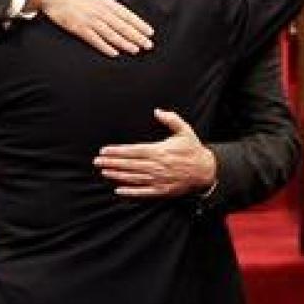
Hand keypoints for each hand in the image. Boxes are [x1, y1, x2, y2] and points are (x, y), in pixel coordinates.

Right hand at [31, 0, 153, 55]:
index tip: (149, 31)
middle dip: (137, 36)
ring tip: (136, 50)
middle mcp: (100, 12)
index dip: (139, 24)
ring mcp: (89, 21)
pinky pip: (95, 40)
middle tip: (148, 45)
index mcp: (104, 0)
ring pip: (111, 35)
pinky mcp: (79, 29)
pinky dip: (105, 47)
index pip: (126, 14)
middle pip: (122, 26)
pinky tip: (114, 53)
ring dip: (125, 43)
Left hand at [96, 109, 217, 198]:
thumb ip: (171, 119)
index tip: (104, 151)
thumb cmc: (192, 149)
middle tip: (97, 162)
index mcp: (160, 151)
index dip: (117, 151)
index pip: (133, 151)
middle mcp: (157, 166)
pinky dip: (130, 192)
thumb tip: (157, 111)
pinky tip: (119, 190)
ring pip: (133, 178)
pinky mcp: (162, 191)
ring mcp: (159, 179)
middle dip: (112, 163)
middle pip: (129, 164)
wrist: (205, 170)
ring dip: (117, 175)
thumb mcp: (185, 130)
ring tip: (104, 172)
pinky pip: (143, 192)